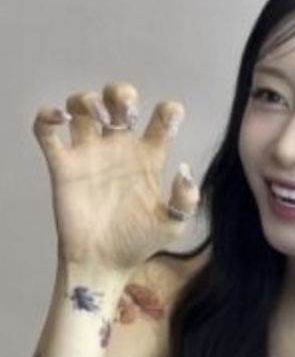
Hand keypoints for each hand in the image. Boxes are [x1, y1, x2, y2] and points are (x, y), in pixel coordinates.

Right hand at [33, 81, 200, 272]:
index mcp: (149, 157)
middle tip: (126, 113)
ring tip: (97, 117)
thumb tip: (184, 169)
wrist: (103, 264)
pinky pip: (46, 131)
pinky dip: (47, 115)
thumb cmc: (138, 244)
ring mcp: (89, 154)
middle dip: (121, 93)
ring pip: (81, 106)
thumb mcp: (172, 225)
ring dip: (86, 99)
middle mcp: (119, 149)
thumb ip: (185, 199)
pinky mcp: (62, 166)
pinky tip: (58, 118)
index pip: (161, 119)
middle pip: (118, 101)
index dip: (168, 111)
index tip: (167, 118)